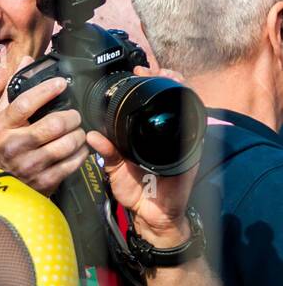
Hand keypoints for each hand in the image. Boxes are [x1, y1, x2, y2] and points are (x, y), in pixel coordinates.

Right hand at [0, 61, 88, 195]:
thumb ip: (13, 89)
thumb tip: (27, 60)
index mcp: (3, 126)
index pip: (25, 103)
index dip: (46, 90)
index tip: (61, 83)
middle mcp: (15, 146)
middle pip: (53, 125)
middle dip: (71, 116)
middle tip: (73, 115)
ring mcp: (30, 165)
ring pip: (66, 144)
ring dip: (78, 135)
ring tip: (77, 132)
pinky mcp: (42, 182)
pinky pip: (71, 164)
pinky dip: (80, 154)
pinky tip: (77, 149)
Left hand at [87, 68, 198, 245]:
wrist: (151, 216)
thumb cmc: (136, 192)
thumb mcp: (115, 170)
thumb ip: (106, 152)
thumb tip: (92, 135)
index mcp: (146, 136)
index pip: (151, 104)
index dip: (148, 84)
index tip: (139, 70)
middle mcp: (165, 135)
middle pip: (171, 98)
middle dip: (166, 78)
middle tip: (154, 69)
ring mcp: (181, 141)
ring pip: (185, 106)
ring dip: (179, 88)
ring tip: (170, 75)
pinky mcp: (191, 152)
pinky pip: (194, 128)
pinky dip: (190, 112)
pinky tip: (184, 99)